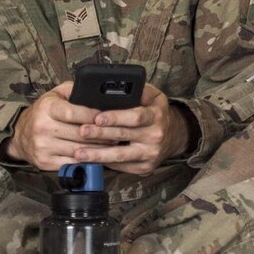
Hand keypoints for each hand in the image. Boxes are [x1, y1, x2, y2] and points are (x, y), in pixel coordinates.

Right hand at [7, 82, 102, 172]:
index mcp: (46, 108)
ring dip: (98, 149)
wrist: (20, 136)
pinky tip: (96, 156)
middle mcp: (43, 127)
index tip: (106, 118)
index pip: (73, 113)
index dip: (92, 116)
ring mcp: (43, 147)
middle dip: (102, 135)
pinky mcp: (45, 162)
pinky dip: (87, 161)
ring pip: (79, 150)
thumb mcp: (55, 94)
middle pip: (79, 134)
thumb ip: (74, 90)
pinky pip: (72, 163)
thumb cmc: (43, 112)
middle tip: (117, 134)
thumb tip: (95, 93)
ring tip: (111, 145)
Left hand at [70, 82, 189, 176]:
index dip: (115, 118)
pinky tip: (89, 161)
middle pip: (123, 136)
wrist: (173, 136)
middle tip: (81, 132)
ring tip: (79, 153)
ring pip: (120, 156)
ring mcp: (150, 154)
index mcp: (156, 116)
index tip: (97, 117)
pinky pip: (121, 167)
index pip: (135, 117)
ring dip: (98, 155)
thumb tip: (122, 86)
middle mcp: (155, 136)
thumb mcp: (154, 96)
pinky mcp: (144, 168)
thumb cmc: (155, 112)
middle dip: (100, 134)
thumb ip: (140, 90)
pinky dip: (104, 164)